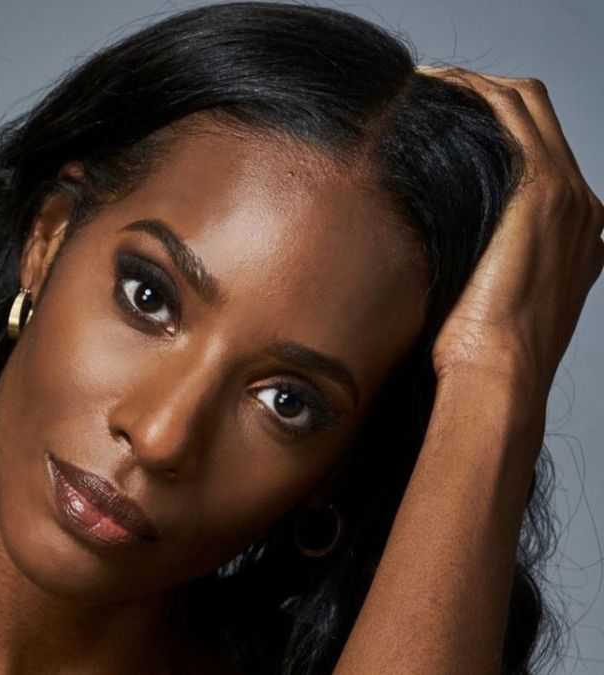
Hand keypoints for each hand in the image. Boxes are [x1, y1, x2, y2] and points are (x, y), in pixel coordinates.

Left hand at [416, 65, 602, 393]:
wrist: (499, 374)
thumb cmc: (479, 353)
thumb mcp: (484, 300)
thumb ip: (475, 266)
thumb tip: (424, 247)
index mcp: (576, 233)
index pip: (538, 152)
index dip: (488, 126)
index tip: (440, 123)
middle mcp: (582, 207)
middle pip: (535, 117)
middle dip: (480, 95)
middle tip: (428, 92)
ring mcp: (568, 194)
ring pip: (525, 103)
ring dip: (472, 85)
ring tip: (423, 85)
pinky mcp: (541, 190)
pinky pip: (510, 110)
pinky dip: (472, 88)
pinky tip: (432, 85)